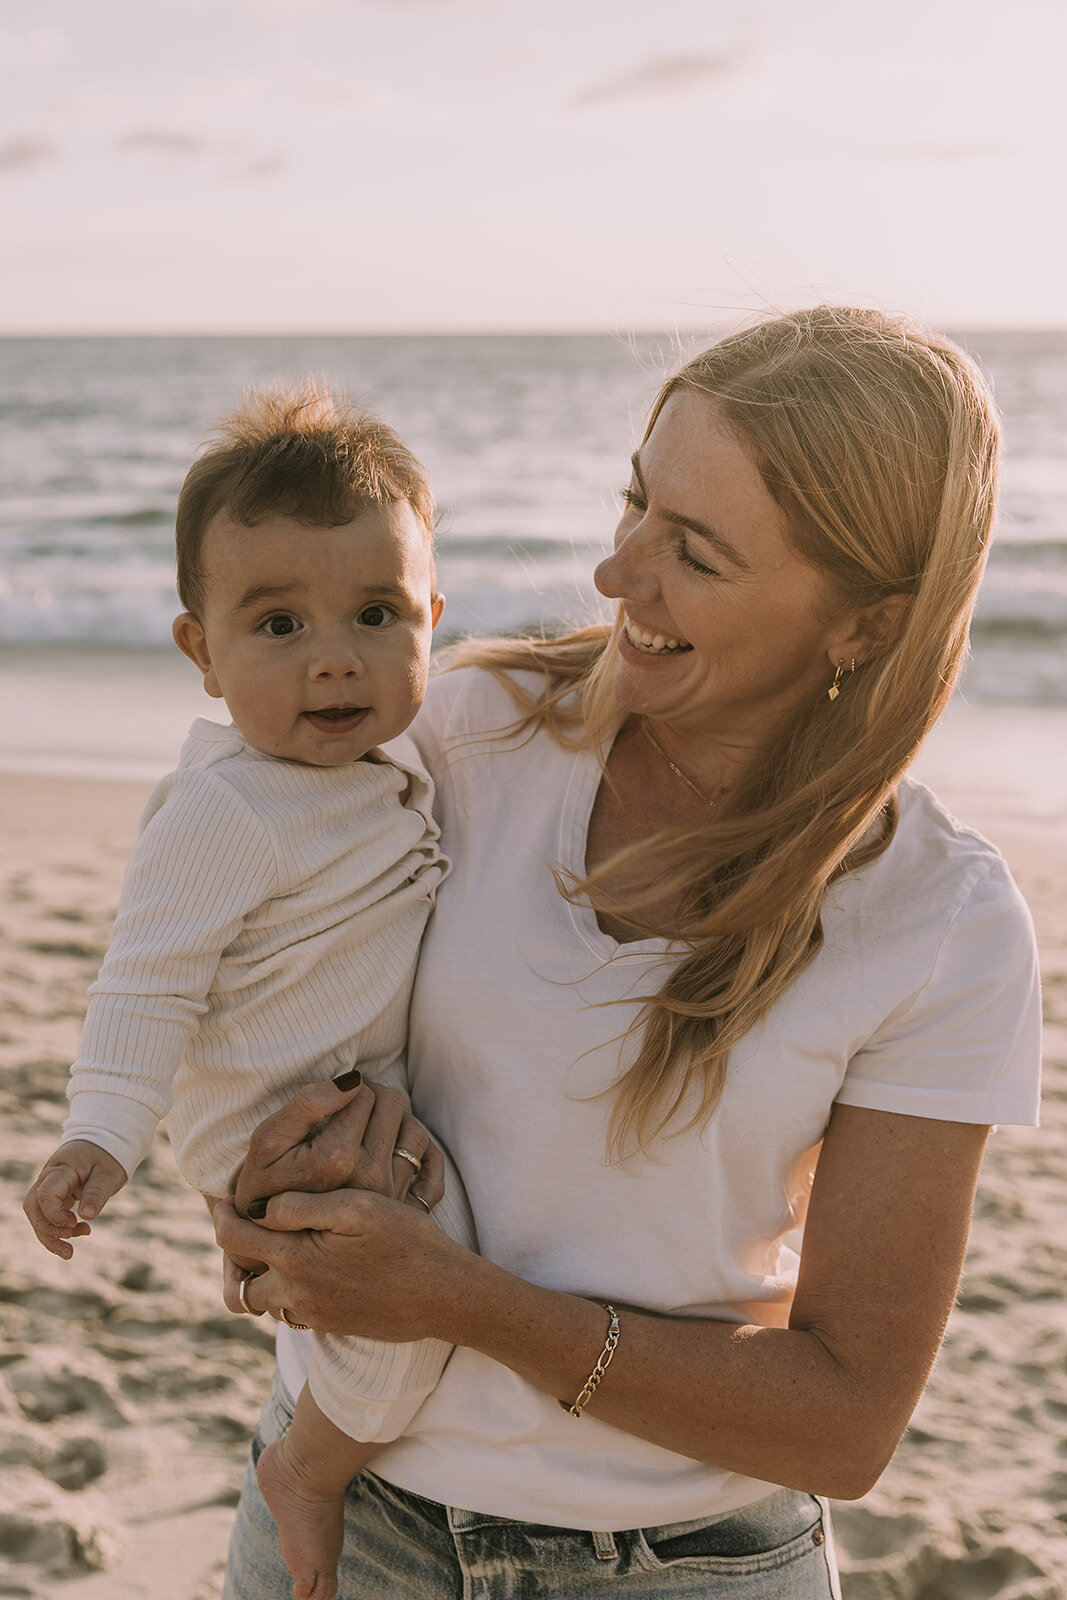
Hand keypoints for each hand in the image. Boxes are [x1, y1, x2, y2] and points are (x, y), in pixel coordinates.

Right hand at [24, 1140, 127, 1258]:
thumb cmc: (108, 1155)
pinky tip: (75, 1235)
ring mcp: (49, 1185)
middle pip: (33, 1207)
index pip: (46, 1194)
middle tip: (70, 1246)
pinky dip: (56, 1229)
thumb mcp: (110, 1173)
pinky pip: (46, 1214)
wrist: (104, 1140)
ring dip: (50, 1235)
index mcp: (62, 1168)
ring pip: (36, 1214)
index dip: (56, 1215)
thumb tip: (86, 1217)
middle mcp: (49, 1176)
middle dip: (46, 1231)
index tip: (76, 1223)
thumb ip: (97, 1193)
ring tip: (70, 1251)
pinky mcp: (53, 1193)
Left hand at [215, 1190, 472, 1339]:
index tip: (222, 1198)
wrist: (444, 1295)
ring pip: (264, 1302)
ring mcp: (314, 1315)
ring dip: (262, 1277)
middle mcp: (297, 1295)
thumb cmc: (406, 1241)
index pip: (234, 1240)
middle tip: (244, 1227)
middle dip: (235, 1256)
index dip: (222, 1215)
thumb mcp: (358, 1208)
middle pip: (240, 1283)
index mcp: (296, 1261)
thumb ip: (303, 1206)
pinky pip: (293, 1310)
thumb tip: (262, 1207)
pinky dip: (289, 1290)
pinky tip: (312, 1265)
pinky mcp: (332, 1324)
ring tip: (276, 1248)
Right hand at [231, 1073, 443, 1219]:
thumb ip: (307, 1104)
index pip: (363, 1093)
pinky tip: (399, 1148)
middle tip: (351, 1106)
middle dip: (373, 1096)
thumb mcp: (267, 1142)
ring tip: (370, 1126)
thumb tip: (353, 1080)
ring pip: (414, 1131)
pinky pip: (431, 1168)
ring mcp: (389, 1195)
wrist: (270, 1245)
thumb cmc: (262, 1187)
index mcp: (336, 1158)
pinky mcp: (403, 1210)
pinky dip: (425, 1153)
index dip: (349, 1087)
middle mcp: (369, 1178)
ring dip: (397, 1120)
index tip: (334, 1099)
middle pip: (393, 1105)